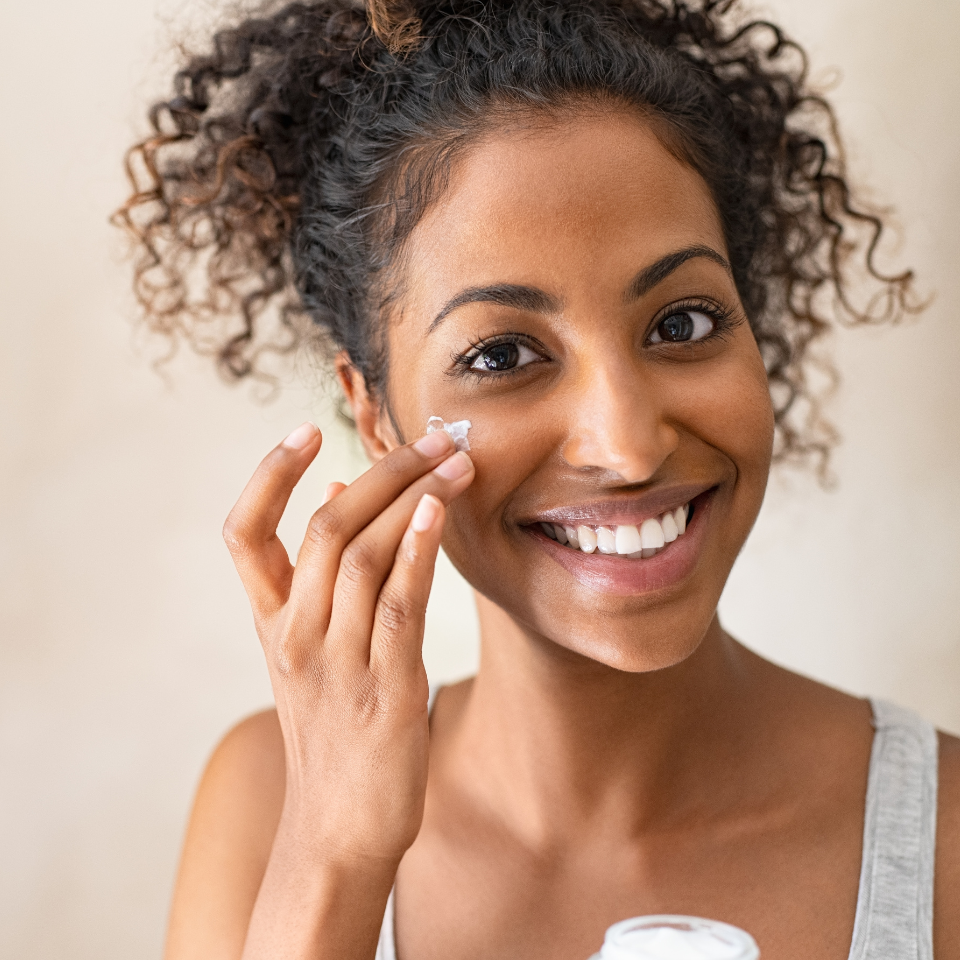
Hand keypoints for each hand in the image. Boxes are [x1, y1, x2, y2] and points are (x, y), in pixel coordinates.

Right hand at [223, 422, 474, 868]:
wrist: (338, 829)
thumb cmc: (332, 730)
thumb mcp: (310, 654)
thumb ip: (319, 578)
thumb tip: (336, 495)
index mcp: (272, 624)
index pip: (244, 534)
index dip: (268, 477)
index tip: (304, 432)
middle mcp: (296, 636)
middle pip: (327, 529)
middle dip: (383, 472)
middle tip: (433, 437)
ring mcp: (338, 663)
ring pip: (365, 557)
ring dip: (413, 498)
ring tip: (455, 461)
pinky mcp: (386, 690)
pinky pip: (399, 606)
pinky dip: (416, 552)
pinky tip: (438, 513)